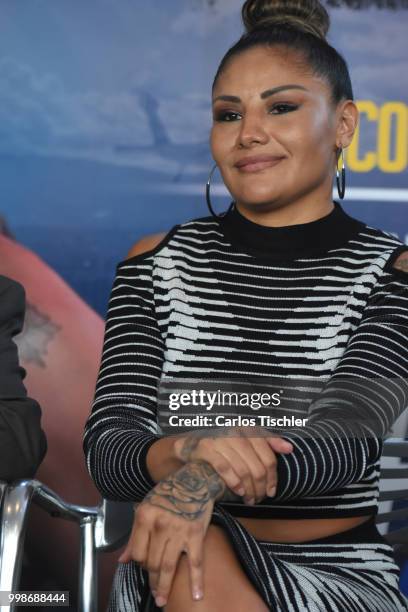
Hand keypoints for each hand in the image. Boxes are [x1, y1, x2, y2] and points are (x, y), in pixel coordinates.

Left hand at [118, 460, 222, 607]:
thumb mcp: (146, 508)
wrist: (194, 480)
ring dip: (164, 587)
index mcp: (144, 517)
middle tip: (154, 592)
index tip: (145, 567)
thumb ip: (134, 536)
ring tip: (161, 599)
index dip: (139, 563)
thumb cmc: (169, 493)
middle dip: (152, 580)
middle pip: (151, 563)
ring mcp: (178, 531)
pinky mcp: (196, 535)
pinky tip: (197, 595)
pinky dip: (196, 581)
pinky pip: (195, 562)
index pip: (137, 552)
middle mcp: (159, 525)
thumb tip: (122, 560)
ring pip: (168, 567)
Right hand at [173, 426, 292, 504]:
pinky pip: (224, 468)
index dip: (272, 477)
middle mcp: (236, 432)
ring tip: (249, 499)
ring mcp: (220, 439)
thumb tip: (290, 448)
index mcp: (248, 429)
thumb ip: (268, 442)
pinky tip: (238, 491)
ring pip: (243, 469)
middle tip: (259, 499)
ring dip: (248, 489)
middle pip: (257, 466)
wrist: (190, 444)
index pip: (268, 457)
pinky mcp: (206, 448)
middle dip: (260, 487)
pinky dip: (233, 482)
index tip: (272, 491)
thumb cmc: (223, 444)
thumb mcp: (246, 440)